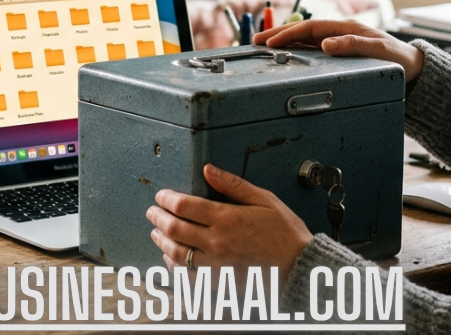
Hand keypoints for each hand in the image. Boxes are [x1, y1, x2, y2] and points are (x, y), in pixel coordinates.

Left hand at [146, 164, 311, 289]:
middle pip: (174, 229)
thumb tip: (209, 170)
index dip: (166, 199)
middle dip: (158, 218)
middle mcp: (217, 242)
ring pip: (176, 253)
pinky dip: (174, 266)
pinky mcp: (218, 280)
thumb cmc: (285, 233)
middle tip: (152, 211)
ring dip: (161, 241)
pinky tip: (171, 258)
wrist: (298, 267)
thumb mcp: (263, 199)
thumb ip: (232, 184)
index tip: (161, 195)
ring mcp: (216, 264)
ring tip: (156, 233)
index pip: (184, 206)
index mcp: (227, 219)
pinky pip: (187, 275)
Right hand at [253, 19, 424, 81]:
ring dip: (284, 41)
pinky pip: (311, 49)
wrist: (413, 69)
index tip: (270, 42)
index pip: (310, 28)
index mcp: (346, 28)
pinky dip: (295, 49)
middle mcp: (339, 33)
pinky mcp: (339, 53)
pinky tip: (285, 54)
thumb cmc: (398, 60)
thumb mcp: (379, 51)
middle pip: (303, 31)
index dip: (288, 33)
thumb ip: (353, 45)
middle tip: (256, 42)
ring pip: (305, 39)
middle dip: (278, 34)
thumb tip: (325, 44)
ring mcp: (338, 42)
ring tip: (264, 46)